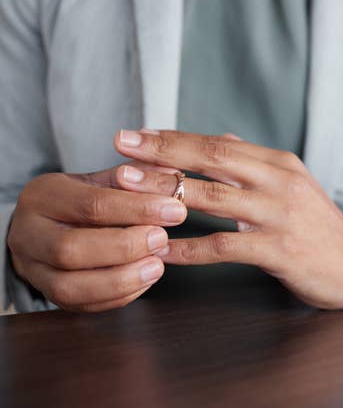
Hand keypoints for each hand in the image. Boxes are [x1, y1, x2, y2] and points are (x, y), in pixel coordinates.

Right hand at [7, 164, 187, 311]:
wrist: (48, 224)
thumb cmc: (82, 199)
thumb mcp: (102, 179)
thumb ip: (137, 176)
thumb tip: (173, 176)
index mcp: (44, 196)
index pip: (91, 205)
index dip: (138, 209)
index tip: (174, 211)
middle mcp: (29, 234)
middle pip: (71, 249)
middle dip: (125, 248)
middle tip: (161, 239)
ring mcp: (34, 269)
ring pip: (70, 286)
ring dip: (122, 279)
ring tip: (157, 265)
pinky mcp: (49, 295)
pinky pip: (82, 305)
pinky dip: (118, 296)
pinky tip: (144, 280)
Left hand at [114, 130, 342, 308]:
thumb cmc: (316, 226)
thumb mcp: (290, 185)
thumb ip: (253, 162)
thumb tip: (219, 138)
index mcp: (278, 163)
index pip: (218, 143)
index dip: (174, 138)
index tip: (135, 135)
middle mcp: (279, 181)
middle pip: (212, 158)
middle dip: (162, 152)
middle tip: (120, 147)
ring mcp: (280, 215)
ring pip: (213, 197)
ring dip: (166, 191)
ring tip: (127, 189)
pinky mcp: (280, 250)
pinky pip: (224, 247)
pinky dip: (188, 248)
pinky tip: (161, 250)